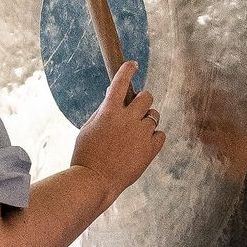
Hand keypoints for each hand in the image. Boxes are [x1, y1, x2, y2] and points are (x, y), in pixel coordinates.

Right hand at [72, 63, 163, 203]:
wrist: (94, 181)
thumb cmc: (86, 156)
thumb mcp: (88, 129)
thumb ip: (103, 112)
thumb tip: (114, 97)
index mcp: (109, 111)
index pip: (121, 81)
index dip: (128, 69)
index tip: (133, 65)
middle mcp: (127, 118)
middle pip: (146, 96)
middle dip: (142, 100)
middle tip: (135, 111)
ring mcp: (141, 133)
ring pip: (154, 115)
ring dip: (147, 120)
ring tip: (136, 134)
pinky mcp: (150, 149)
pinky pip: (160, 134)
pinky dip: (154, 137)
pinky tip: (143, 145)